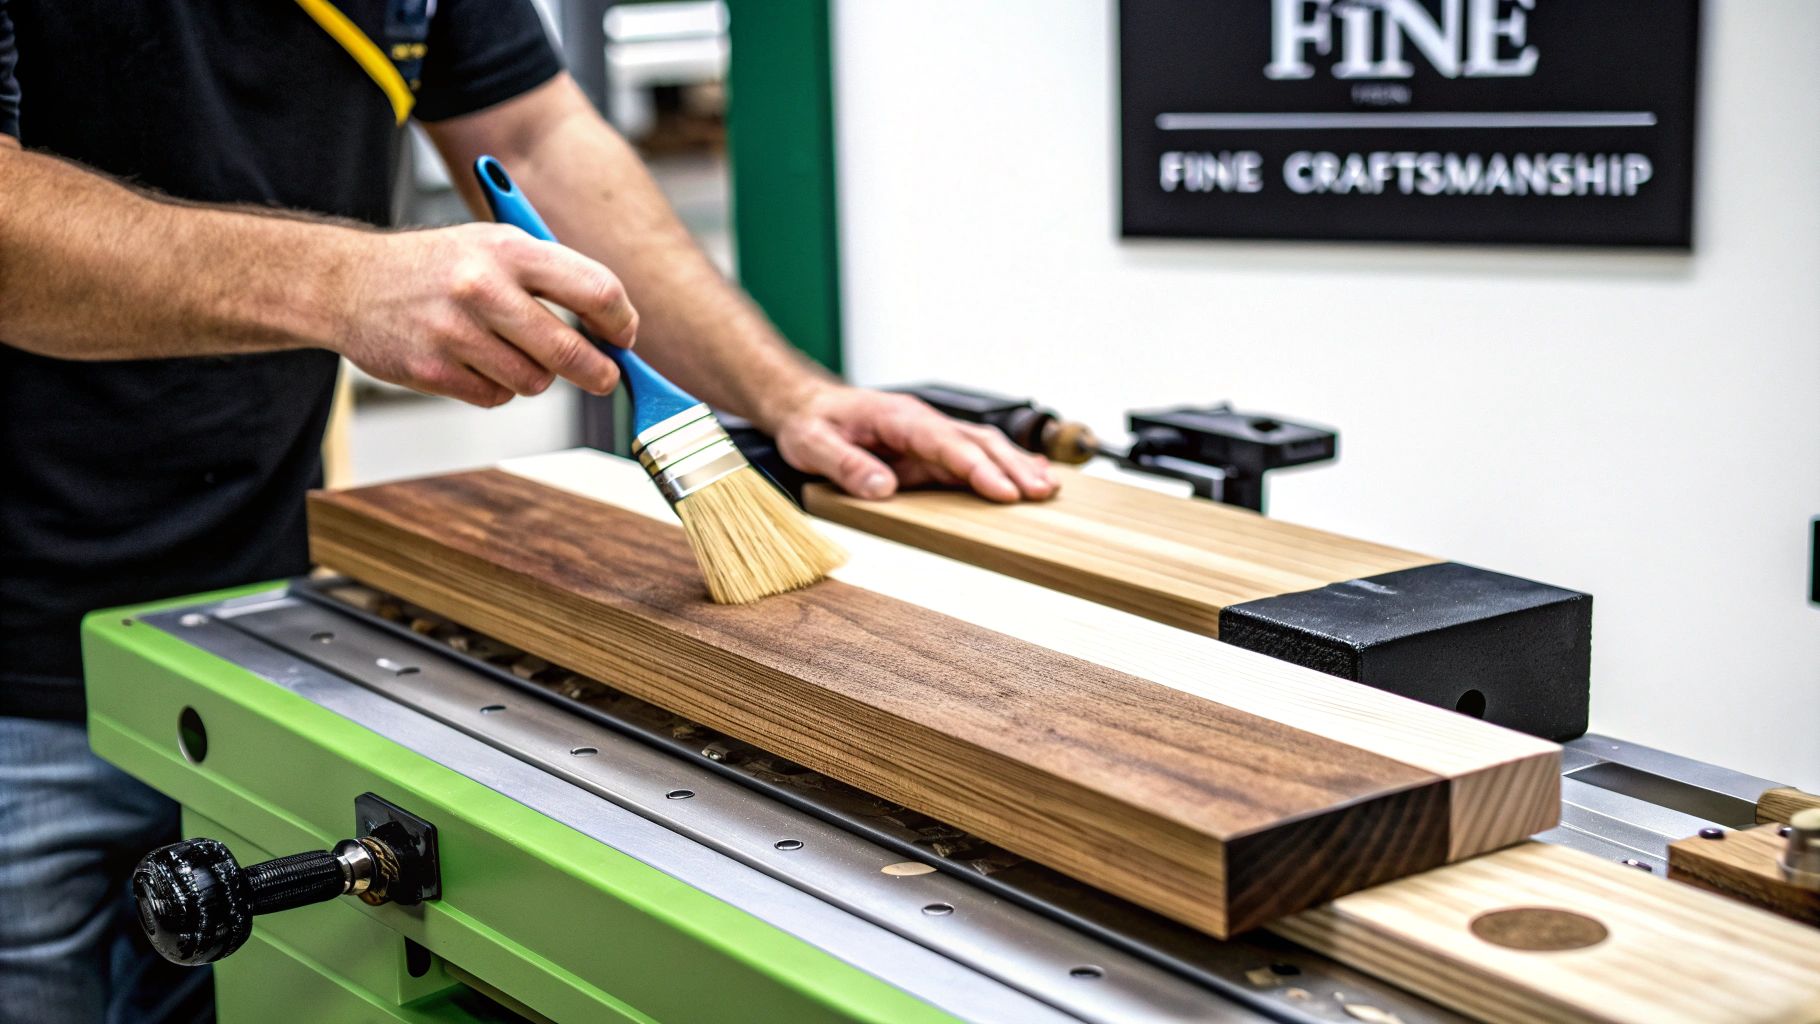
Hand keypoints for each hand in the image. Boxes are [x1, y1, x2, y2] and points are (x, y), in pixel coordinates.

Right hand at [330, 223, 637, 406]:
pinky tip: (472, 359)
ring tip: (508, 349)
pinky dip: (495, 387)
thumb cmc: (439, 265)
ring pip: (534, 381)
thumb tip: (614, 328)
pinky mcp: (432, 369)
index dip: (621, 322)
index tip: (622, 336)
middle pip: (572, 352)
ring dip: (534, 375)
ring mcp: (454, 331)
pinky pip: (496, 396)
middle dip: (598, 372)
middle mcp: (482, 287)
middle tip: (603, 376)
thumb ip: (553, 277)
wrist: (348, 282)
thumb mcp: (495, 244)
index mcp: (509, 249)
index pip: (596, 290)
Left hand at [771, 385, 1058, 502]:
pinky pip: (971, 454)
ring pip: (981, 445)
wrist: (806, 405)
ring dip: (1014, 465)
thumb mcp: (813, 445)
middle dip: (1011, 466)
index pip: (945, 443)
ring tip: (1045, 488)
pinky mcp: (929, 448)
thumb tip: (883, 489)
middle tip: (1041, 493)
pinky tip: (1028, 474)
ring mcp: (928, 434)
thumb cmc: (811, 423)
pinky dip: (1002, 463)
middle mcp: (921, 422)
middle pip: (975, 441)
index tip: (1003, 491)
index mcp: (897, 418)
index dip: (976, 467)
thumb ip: (846, 466)